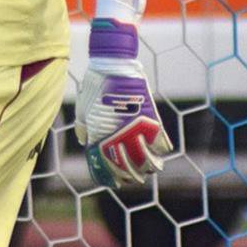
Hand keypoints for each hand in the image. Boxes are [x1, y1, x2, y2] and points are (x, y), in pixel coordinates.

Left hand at [74, 19, 172, 189]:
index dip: (116, 178)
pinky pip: (162, 142)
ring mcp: (139, 130)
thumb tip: (87, 141)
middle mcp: (122, 139)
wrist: (113, 66)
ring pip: (151, 161)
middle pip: (135, 170)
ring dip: (150, 166)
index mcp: (103, 139)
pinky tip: (158, 150)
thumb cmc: (95, 87)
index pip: (113, 170)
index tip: (117, 181)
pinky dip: (161, 149)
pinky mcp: (151, 119)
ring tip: (149, 165)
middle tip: (135, 174)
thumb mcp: (84, 111)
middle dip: (135, 175)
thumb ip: (86, 129)